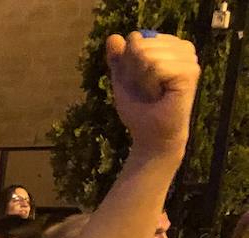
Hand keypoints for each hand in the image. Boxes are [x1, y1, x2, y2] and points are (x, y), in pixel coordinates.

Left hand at [107, 31, 198, 151]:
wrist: (151, 136)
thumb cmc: (140, 108)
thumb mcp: (123, 80)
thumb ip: (118, 58)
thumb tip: (112, 37)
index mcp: (169, 45)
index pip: (134, 38)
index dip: (127, 64)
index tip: (138, 82)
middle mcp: (183, 47)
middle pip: (139, 44)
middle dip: (132, 72)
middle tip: (146, 90)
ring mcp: (189, 58)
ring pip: (146, 54)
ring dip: (141, 80)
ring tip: (153, 93)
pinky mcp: (190, 71)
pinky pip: (155, 67)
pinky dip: (149, 84)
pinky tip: (159, 95)